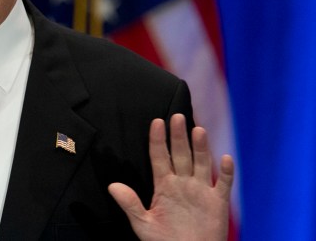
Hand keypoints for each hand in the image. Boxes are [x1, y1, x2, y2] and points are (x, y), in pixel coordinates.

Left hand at [108, 114, 233, 240]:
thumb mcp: (143, 223)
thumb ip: (130, 204)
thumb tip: (112, 186)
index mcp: (164, 186)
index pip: (159, 157)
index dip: (157, 140)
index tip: (156, 122)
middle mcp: (183, 184)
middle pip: (181, 154)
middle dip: (178, 136)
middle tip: (176, 116)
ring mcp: (201, 191)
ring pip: (202, 164)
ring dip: (201, 148)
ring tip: (198, 130)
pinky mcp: (218, 203)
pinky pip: (224, 184)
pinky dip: (226, 172)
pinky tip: (225, 158)